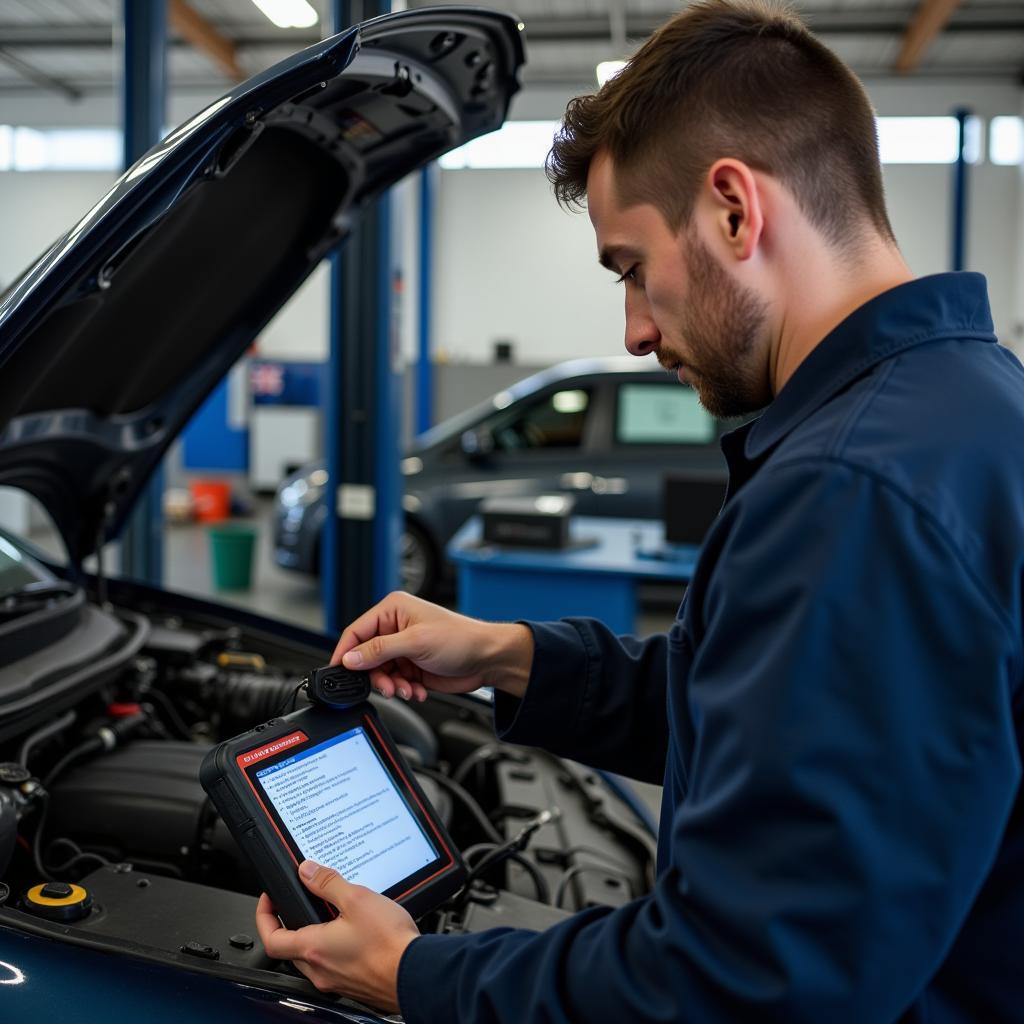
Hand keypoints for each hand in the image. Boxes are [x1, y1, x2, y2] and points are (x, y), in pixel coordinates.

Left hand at [254, 859, 418, 1012]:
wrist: (417, 973)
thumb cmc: (389, 943)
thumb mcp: (357, 899)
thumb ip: (328, 883)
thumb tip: (307, 871)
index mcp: (314, 948)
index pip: (271, 937)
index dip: (264, 916)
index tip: (269, 900)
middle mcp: (320, 970)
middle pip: (290, 949)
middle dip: (289, 924)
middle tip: (298, 903)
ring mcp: (336, 981)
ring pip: (313, 958)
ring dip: (315, 936)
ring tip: (331, 914)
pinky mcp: (354, 985)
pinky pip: (334, 966)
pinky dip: (335, 948)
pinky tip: (355, 934)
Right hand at [331, 591, 533, 701]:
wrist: (487, 659)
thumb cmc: (461, 638)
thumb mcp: (416, 642)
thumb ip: (379, 650)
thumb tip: (350, 658)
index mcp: (393, 610)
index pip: (356, 631)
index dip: (346, 652)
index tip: (339, 671)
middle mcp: (395, 628)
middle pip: (366, 657)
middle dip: (376, 676)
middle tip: (388, 687)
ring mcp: (404, 649)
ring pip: (380, 673)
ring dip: (392, 686)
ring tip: (407, 690)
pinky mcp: (412, 667)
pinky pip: (395, 682)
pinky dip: (403, 690)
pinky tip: (418, 691)